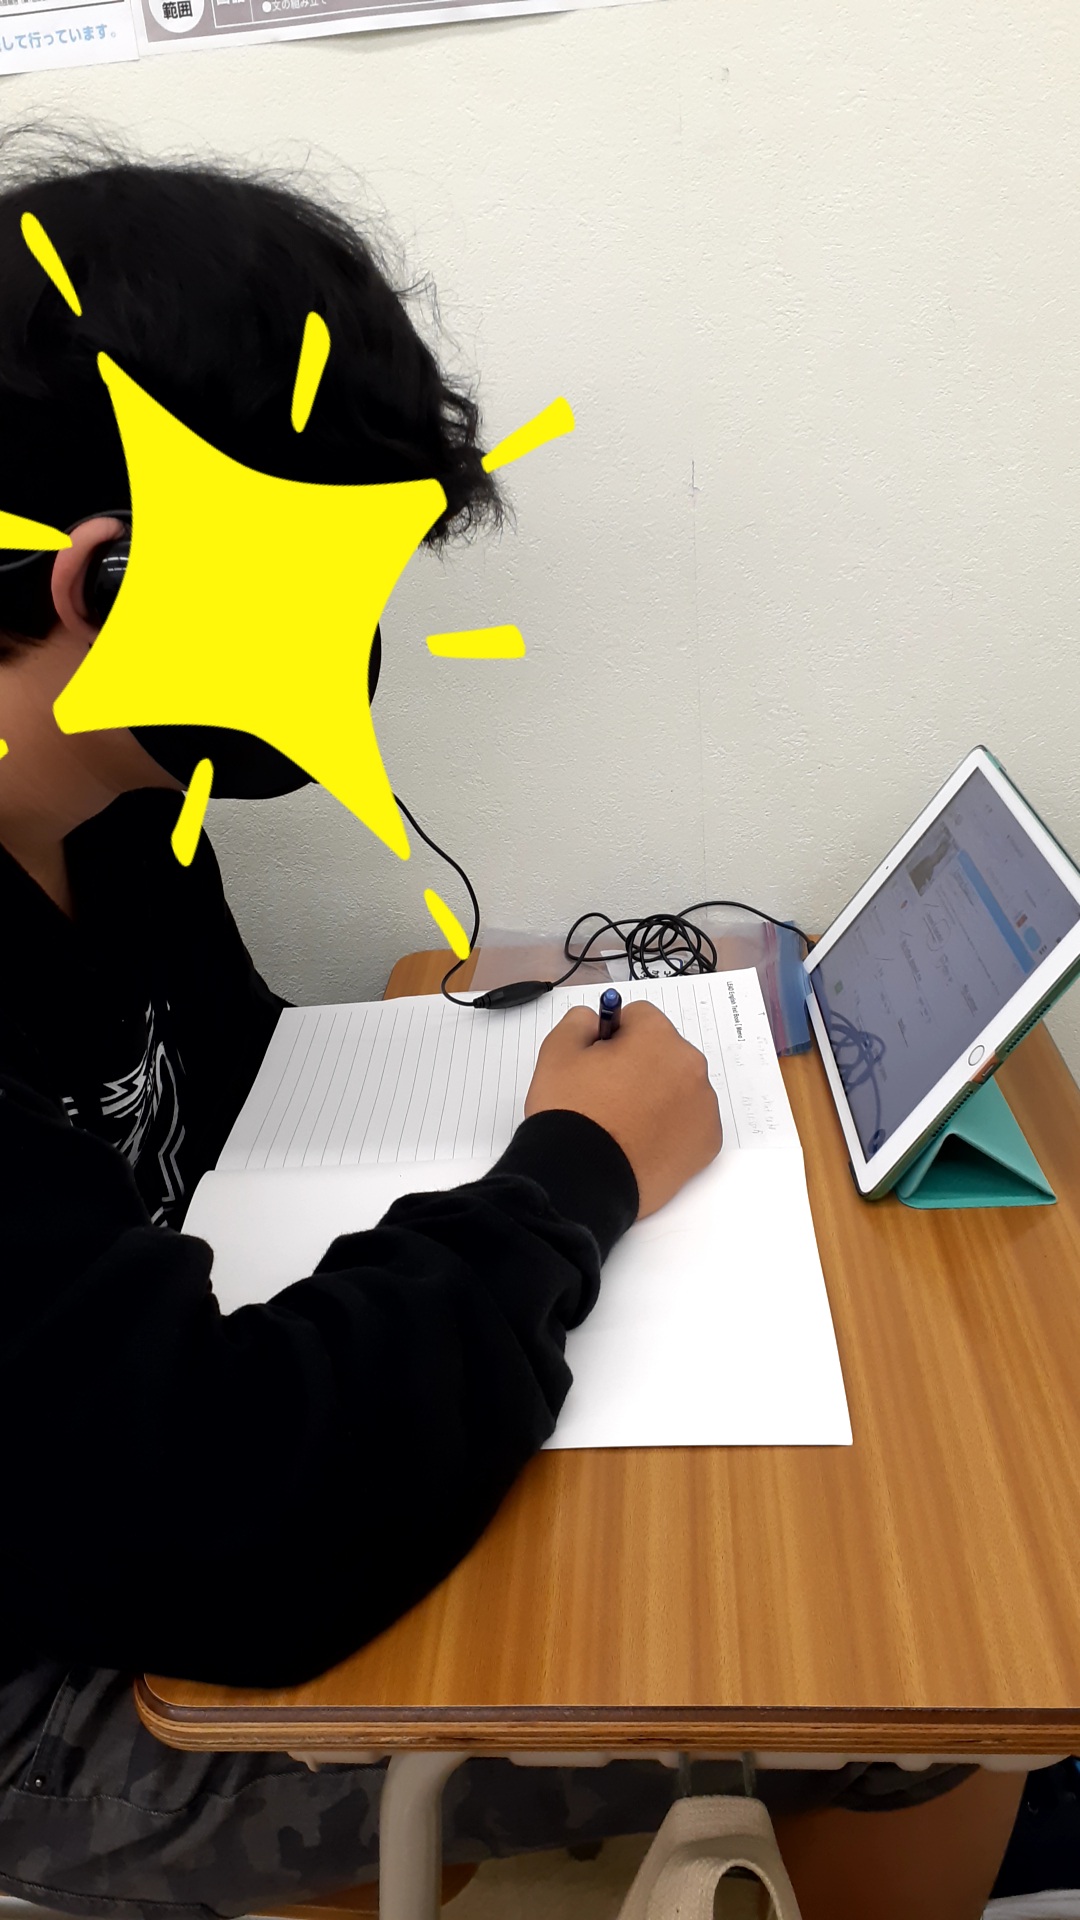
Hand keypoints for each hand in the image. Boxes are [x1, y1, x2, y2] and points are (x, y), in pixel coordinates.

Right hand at [524, 1001, 722, 1217]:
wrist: (582, 1180)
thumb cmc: (571, 1115)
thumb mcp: (557, 1052)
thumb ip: (580, 1021)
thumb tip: (597, 1021)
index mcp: (658, 1038)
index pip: (639, 1017)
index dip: (613, 1037)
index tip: (598, 1061)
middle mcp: (691, 1067)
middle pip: (663, 1052)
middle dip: (640, 1065)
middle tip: (608, 1096)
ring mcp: (704, 1107)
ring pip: (679, 1086)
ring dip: (658, 1095)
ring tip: (624, 1124)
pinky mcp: (707, 1143)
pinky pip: (690, 1121)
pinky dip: (672, 1127)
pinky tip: (643, 1142)